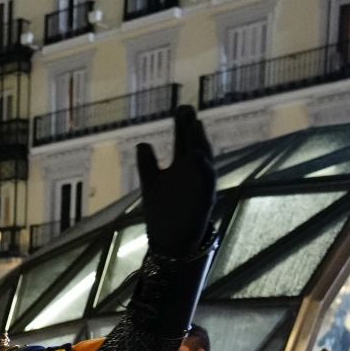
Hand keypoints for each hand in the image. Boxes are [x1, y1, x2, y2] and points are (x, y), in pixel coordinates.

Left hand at [136, 105, 216, 255]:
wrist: (170, 243)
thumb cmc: (163, 213)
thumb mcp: (151, 184)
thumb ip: (147, 164)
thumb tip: (143, 142)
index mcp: (181, 167)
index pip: (183, 141)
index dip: (182, 125)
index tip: (181, 107)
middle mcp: (194, 172)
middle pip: (194, 145)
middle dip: (191, 128)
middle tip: (186, 108)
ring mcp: (200, 185)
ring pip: (203, 159)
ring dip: (199, 142)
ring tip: (194, 124)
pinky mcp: (205, 199)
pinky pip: (207, 181)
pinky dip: (203, 168)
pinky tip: (195, 155)